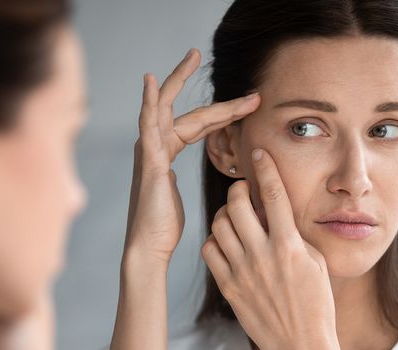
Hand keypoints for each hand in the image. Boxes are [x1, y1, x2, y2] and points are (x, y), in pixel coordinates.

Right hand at [124, 48, 259, 266]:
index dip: (224, 111)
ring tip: (189, 56)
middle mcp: (154, 147)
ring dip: (176, 80)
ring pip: (164, 107)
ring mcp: (148, 151)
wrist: (150, 248)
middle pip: (180, 108)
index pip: (197, 123)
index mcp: (165, 154)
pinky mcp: (147, 161)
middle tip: (200, 55)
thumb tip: (234, 181)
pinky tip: (151, 82)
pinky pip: (148, 124)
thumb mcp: (188, 197)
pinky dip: (148, 101)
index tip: (250, 102)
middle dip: (194, 83)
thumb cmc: (167, 227)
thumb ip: (202, 182)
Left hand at [201, 148, 338, 349]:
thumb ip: (295, 236)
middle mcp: (262, 254)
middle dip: (238, 189)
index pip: (272, 194)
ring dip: (225, 213)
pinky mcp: (228, 287)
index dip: (264, 167)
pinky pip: (209, 250)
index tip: (259, 152)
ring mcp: (241, 271)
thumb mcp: (316, 263)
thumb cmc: (316, 305)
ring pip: (218, 224)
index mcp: (289, 245)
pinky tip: (226, 243)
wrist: (301, 347)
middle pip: (236, 203)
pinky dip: (215, 240)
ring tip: (235, 218)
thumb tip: (277, 215)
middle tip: (243, 191)